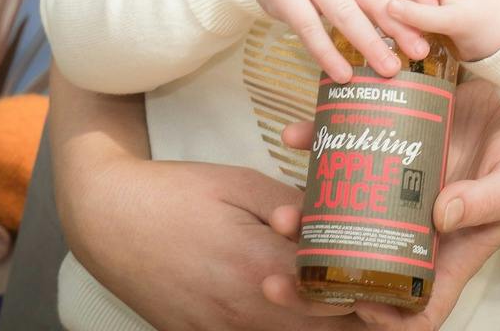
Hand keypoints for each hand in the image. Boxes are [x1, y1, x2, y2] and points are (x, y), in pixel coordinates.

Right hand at [61, 150, 361, 328]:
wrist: (106, 218)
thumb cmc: (175, 194)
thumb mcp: (242, 184)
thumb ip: (296, 206)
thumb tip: (340, 220)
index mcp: (261, 264)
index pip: (337, 294)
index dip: (372, 287)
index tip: (392, 269)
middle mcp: (245, 308)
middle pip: (323, 328)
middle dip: (356, 310)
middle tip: (377, 285)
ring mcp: (222, 329)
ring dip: (321, 322)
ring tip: (340, 293)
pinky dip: (283, 328)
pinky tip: (294, 307)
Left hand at [268, 78, 499, 329]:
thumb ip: (486, 200)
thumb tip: (441, 215)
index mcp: (449, 252)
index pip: (414, 307)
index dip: (381, 316)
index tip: (353, 300)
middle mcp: (413, 227)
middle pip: (359, 269)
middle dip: (315, 280)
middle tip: (278, 277)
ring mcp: (395, 187)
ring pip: (339, 215)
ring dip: (304, 219)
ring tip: (280, 216)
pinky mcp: (387, 144)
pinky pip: (342, 150)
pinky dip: (314, 144)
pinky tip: (294, 137)